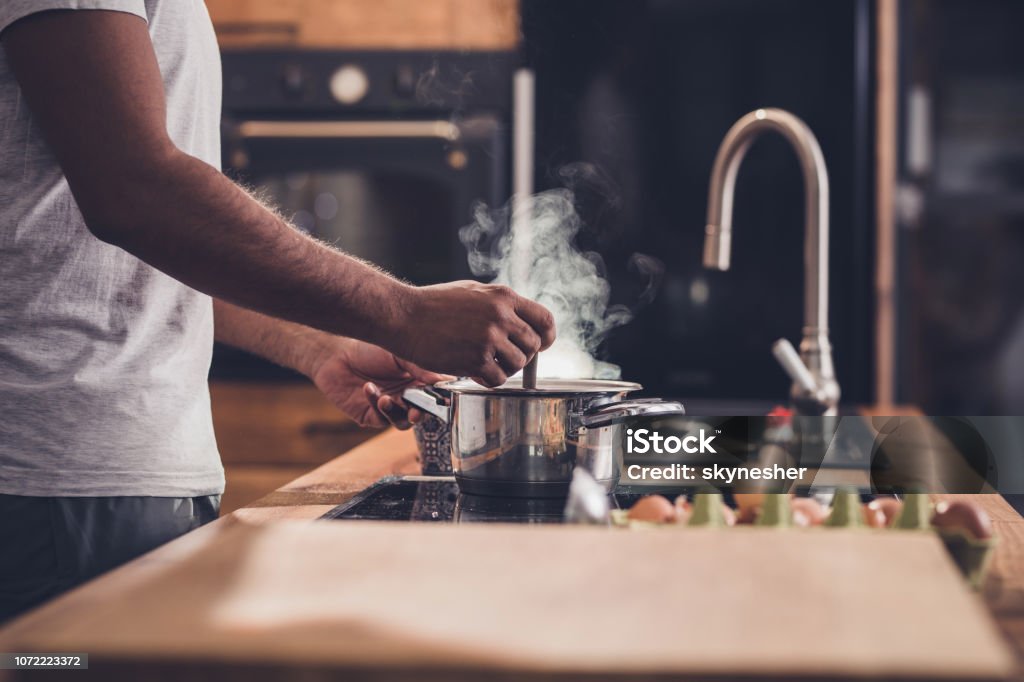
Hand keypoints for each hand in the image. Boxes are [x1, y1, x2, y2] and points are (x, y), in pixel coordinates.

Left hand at [310, 338, 448, 428]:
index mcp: (417, 380)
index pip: (435, 394)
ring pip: (403, 422)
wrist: (336, 355)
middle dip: (421, 413)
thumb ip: (421, 368)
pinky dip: (376, 405)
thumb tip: (443, 379)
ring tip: (386, 399)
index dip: (440, 398)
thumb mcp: (399, 354)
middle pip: (422, 412)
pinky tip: (368, 388)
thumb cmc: (368, 350)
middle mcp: (406, 396)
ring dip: (396, 412)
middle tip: (417, 411)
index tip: (443, 399)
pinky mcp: (371, 416)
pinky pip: (381, 419)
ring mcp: (390, 407)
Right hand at [394, 281, 555, 385]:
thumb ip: (499, 305)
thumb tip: (521, 322)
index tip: (540, 345)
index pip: (544, 319)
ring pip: (518, 365)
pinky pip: (498, 379)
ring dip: (505, 369)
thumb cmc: (433, 304)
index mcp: (503, 297)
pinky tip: (474, 372)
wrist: (403, 316)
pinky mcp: (475, 360)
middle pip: (533, 346)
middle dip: (522, 355)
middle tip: (502, 357)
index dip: (546, 336)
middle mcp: (500, 316)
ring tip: (485, 363)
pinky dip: (489, 380)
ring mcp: (489, 339)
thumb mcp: (473, 292)